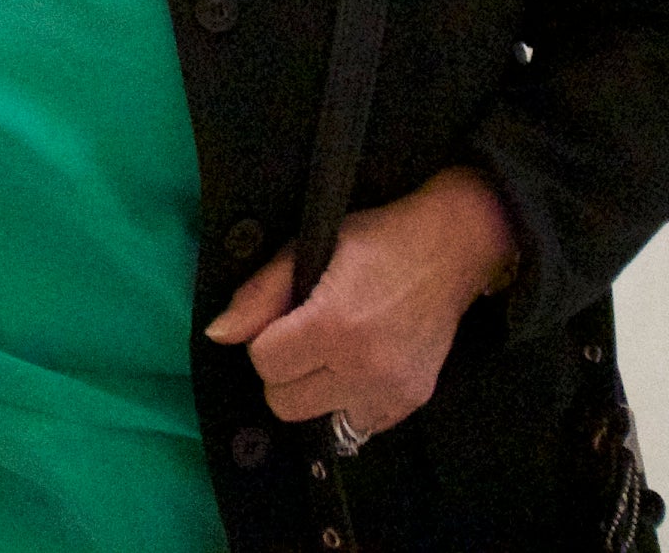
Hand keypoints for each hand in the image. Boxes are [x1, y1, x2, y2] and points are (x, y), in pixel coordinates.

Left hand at [204, 167, 519, 439]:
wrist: (450, 251)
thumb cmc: (375, 241)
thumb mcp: (307, 248)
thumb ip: (258, 294)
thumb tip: (218, 334)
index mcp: (333, 325)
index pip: (264, 362)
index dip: (263, 340)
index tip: (282, 320)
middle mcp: (364, 367)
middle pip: (285, 403)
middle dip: (284, 372)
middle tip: (303, 340)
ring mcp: (392, 391)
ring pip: (319, 422)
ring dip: (315, 393)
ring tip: (331, 356)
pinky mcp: (412, 403)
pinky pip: (358, 427)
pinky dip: (348, 404)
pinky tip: (356, 369)